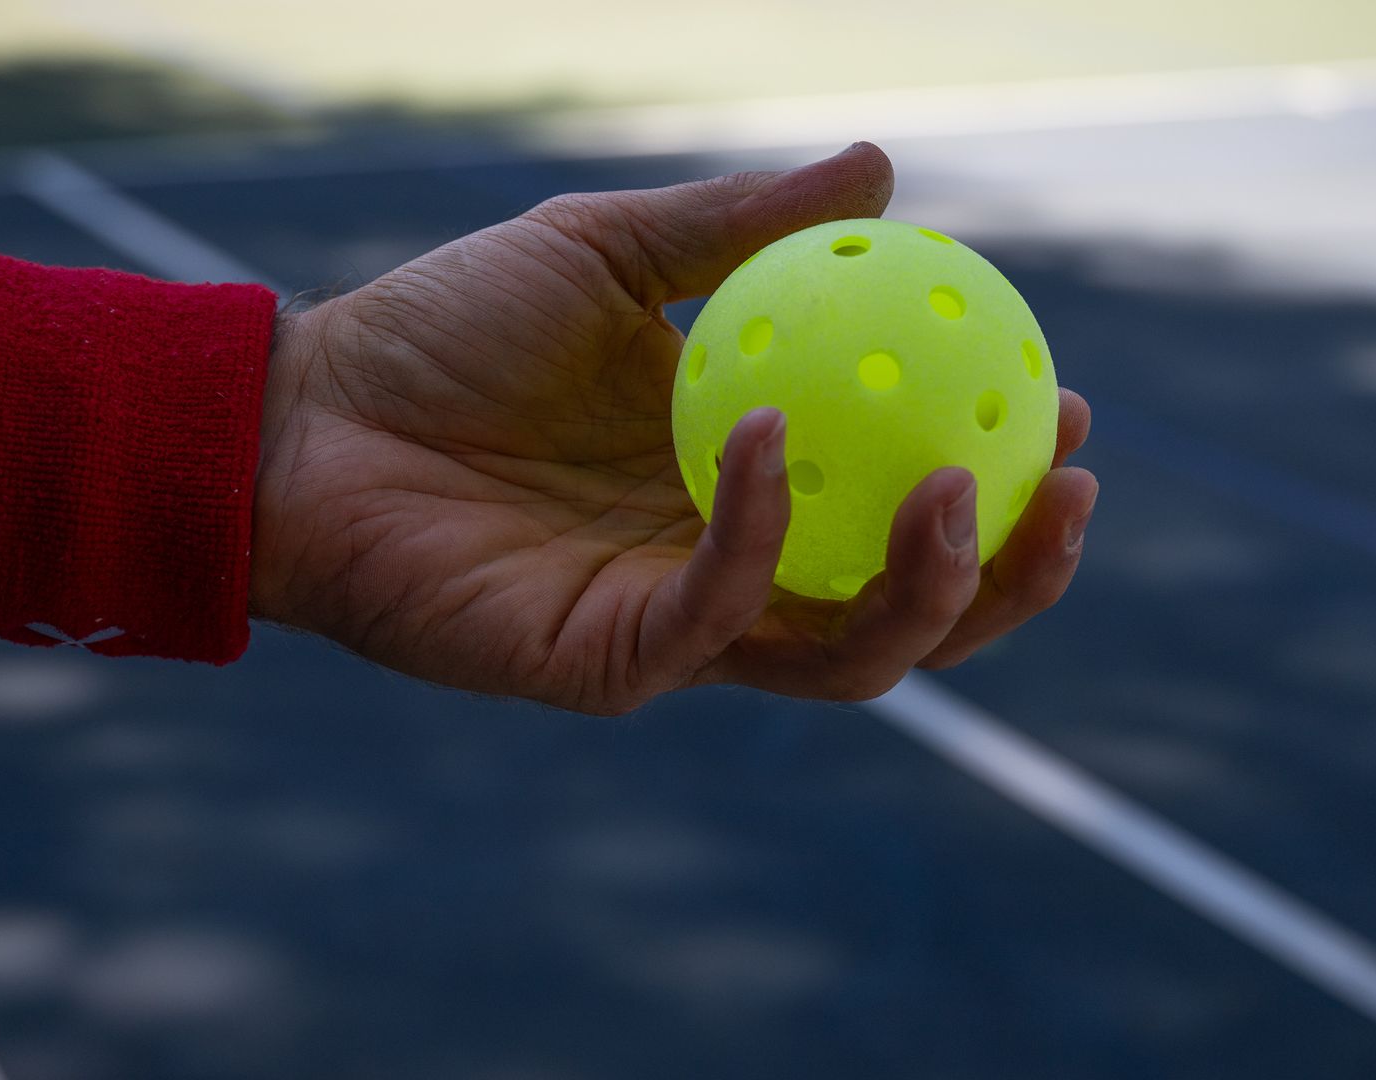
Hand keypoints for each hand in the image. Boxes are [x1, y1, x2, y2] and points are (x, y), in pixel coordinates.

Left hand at [250, 143, 1096, 713]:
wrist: (305, 413)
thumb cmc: (444, 333)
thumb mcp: (608, 251)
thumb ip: (739, 228)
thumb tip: (882, 168)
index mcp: (748, 482)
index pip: (904, 503)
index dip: (1003, 471)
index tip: (1066, 397)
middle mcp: (729, 566)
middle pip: (909, 608)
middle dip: (1010, 572)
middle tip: (1069, 480)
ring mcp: (672, 625)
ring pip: (845, 653)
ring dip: (928, 589)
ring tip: (968, 486)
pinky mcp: (604, 664)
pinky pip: (716, 620)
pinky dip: (762, 537)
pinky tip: (772, 436)